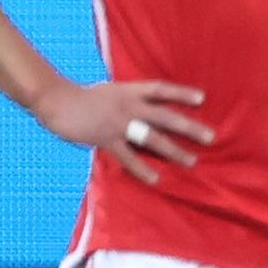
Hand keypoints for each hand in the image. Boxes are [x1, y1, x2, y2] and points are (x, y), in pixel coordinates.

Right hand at [35, 77, 212, 186]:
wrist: (57, 101)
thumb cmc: (79, 97)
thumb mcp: (107, 91)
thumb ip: (124, 99)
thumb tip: (138, 107)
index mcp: (128, 90)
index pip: (161, 90)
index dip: (181, 94)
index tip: (202, 99)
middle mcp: (129, 106)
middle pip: (166, 116)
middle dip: (189, 127)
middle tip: (210, 137)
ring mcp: (119, 123)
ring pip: (153, 138)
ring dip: (174, 150)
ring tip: (191, 161)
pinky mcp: (107, 139)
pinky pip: (129, 157)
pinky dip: (143, 168)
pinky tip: (156, 178)